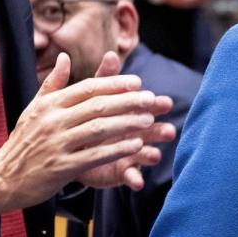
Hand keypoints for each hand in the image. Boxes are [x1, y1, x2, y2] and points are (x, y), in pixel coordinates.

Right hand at [0, 52, 172, 222]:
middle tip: (151, 100)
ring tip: (148, 121)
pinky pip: (95, 156)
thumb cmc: (22, 142)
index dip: (114, 84)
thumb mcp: (33, 109)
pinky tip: (135, 146)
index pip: (86, 88)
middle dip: (128, 101)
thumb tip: (63, 57)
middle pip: (97, 106)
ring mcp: (56, 144)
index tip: (137, 83)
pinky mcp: (61, 168)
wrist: (2, 178)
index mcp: (49, 105)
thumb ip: (52, 84)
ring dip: (127, 124)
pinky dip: (116, 149)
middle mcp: (52, 121)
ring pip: (99, 129)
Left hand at [76, 51, 176, 189]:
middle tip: (168, 130)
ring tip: (154, 156)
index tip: (163, 103)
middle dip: (159, 130)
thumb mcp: (91, 97)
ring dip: (151, 153)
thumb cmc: (86, 117)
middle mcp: (134, 132)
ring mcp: (129, 153)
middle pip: (151, 129)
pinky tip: (137, 182)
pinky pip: (130, 176)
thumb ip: (103, 79)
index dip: (154, 105)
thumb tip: (111, 54)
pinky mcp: (121, 171)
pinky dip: (135, 178)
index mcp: (128, 113)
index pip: (144, 106)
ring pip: (145, 153)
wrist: (69, 148)